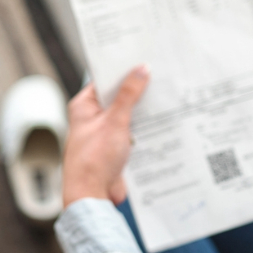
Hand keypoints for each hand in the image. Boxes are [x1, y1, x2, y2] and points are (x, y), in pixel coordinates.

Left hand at [62, 65, 150, 207]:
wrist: (91, 195)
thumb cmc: (94, 159)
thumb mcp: (115, 122)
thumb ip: (129, 95)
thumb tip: (141, 70)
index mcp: (84, 105)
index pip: (105, 79)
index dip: (123, 68)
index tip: (143, 56)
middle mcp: (93, 117)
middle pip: (119, 96)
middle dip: (138, 89)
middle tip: (162, 74)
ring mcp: (105, 133)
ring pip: (128, 115)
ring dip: (144, 110)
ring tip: (168, 94)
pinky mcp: (116, 147)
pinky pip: (134, 132)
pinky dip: (145, 128)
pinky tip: (164, 121)